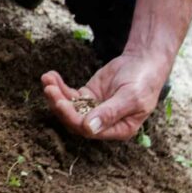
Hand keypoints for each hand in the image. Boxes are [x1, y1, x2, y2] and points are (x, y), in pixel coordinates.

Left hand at [41, 51, 171, 139]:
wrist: (144, 61)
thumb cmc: (143, 81)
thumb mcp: (131, 97)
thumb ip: (110, 113)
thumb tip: (89, 128)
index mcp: (117, 129)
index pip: (89, 130)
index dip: (72, 118)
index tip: (61, 103)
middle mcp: (103, 123)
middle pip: (74, 120)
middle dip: (59, 105)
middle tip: (49, 89)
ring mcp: (93, 109)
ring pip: (69, 107)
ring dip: (55, 95)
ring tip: (47, 79)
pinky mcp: (87, 96)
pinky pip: (69, 95)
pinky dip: (59, 86)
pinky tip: (50, 76)